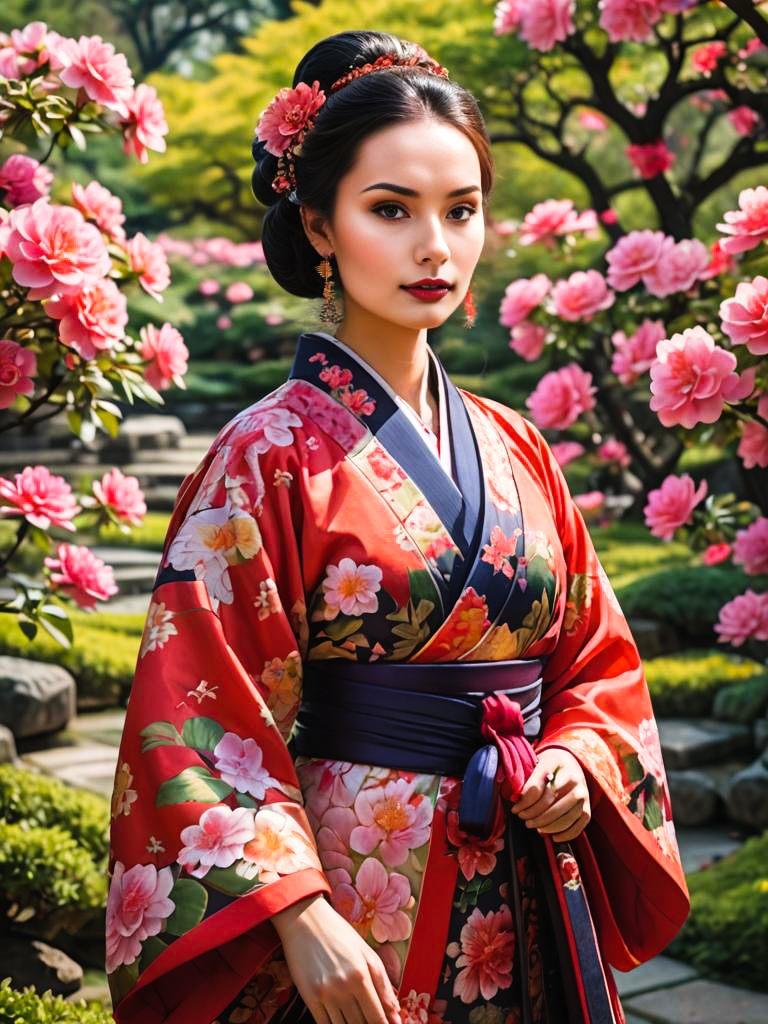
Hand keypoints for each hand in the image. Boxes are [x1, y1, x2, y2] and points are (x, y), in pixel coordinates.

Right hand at [272, 893, 400, 1023]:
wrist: (304, 921)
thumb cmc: (339, 934)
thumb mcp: (367, 953)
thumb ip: (383, 984)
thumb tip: (396, 1014)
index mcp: (361, 975)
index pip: (377, 1017)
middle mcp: (343, 987)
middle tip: (371, 1020)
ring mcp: (324, 994)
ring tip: (358, 1020)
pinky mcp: (309, 997)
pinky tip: (341, 1021)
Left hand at [509, 747, 590, 842]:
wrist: (571, 763)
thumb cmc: (550, 766)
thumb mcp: (537, 764)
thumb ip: (527, 781)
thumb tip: (515, 799)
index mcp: (557, 765)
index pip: (537, 788)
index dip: (524, 802)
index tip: (515, 809)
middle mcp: (574, 779)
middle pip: (550, 804)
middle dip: (533, 815)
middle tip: (523, 818)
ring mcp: (583, 795)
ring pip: (564, 818)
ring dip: (546, 827)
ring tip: (534, 826)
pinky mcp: (587, 807)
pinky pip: (578, 826)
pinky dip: (565, 834)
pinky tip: (553, 836)